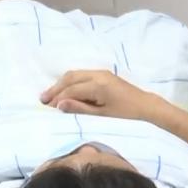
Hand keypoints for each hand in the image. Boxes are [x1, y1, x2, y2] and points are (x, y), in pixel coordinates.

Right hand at [40, 70, 167, 121]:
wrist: (144, 104)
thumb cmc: (125, 113)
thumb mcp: (101, 114)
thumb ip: (80, 108)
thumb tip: (60, 105)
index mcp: (97, 85)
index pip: (71, 90)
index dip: (58, 98)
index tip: (47, 107)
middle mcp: (97, 74)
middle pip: (70, 78)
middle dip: (55, 88)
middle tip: (43, 100)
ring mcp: (100, 72)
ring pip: (74, 74)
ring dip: (61, 83)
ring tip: (50, 95)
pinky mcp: (103, 74)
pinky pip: (81, 74)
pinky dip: (70, 81)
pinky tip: (65, 90)